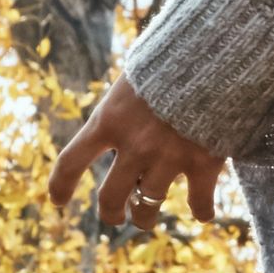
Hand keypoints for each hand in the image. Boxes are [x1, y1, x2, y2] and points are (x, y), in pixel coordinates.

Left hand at [49, 72, 229, 236]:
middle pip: (110, 197)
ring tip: (145, 219)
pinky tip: (203, 213)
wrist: (216, 53)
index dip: (60, 185)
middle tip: (115, 217)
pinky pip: (199, 203)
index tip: (57, 201)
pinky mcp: (203, 163)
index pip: (72, 161)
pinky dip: (202, 211)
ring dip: (144, 217)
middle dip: (110, 213)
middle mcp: (134, 146)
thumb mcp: (134, 76)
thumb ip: (123, 104)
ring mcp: (168, 158)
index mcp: (109, 120)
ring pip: (147, 207)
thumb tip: (121, 114)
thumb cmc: (173, 55)